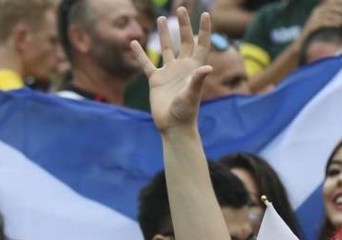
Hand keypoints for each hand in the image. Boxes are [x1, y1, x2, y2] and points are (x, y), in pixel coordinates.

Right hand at [133, 8, 212, 131]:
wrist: (173, 127)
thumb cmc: (186, 113)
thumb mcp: (192, 95)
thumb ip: (198, 80)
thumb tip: (207, 66)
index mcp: (194, 68)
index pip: (201, 44)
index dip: (204, 29)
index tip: (205, 14)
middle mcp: (183, 68)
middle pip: (184, 41)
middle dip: (183, 25)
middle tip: (181, 9)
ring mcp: (169, 73)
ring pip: (166, 49)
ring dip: (164, 34)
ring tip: (161, 18)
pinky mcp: (156, 80)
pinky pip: (146, 63)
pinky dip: (140, 54)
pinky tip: (133, 43)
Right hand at [301, 0, 341, 40]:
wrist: (303, 42)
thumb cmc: (316, 34)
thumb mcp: (324, 24)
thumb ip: (333, 21)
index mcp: (319, 9)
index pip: (329, 2)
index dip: (338, 1)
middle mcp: (316, 12)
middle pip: (331, 7)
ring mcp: (314, 18)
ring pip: (329, 15)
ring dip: (339, 18)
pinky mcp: (313, 25)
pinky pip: (324, 22)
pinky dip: (332, 23)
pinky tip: (339, 25)